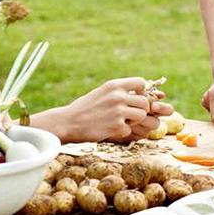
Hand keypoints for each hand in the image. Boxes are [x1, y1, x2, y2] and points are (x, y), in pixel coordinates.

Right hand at [36, 77, 162, 142]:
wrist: (68, 122)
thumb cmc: (85, 108)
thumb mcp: (101, 93)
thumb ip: (118, 92)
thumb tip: (140, 95)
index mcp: (114, 85)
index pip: (141, 82)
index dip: (142, 92)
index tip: (136, 98)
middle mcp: (117, 96)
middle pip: (145, 102)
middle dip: (140, 110)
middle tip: (129, 115)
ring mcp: (118, 111)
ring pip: (141, 116)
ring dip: (133, 121)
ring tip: (119, 122)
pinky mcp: (116, 126)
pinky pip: (129, 129)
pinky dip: (122, 132)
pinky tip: (109, 129)